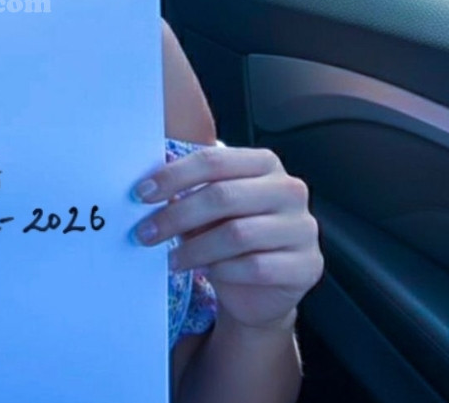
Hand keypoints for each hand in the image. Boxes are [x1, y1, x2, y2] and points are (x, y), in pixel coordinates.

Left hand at [132, 146, 322, 330]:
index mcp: (264, 164)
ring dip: (194, 248)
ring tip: (171, 259)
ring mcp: (302, 228)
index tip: (141, 194)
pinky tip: (207, 273)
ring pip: (237, 234)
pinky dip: (223, 270)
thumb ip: (186, 192)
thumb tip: (145, 189)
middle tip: (145, 233)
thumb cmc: (229, 235)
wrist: (261, 288)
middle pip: (222, 196)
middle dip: (176, 216)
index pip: (213, 161)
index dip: (173, 176)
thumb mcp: (207, 209)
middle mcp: (288, 190)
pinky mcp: (307, 265)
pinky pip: (256, 267)